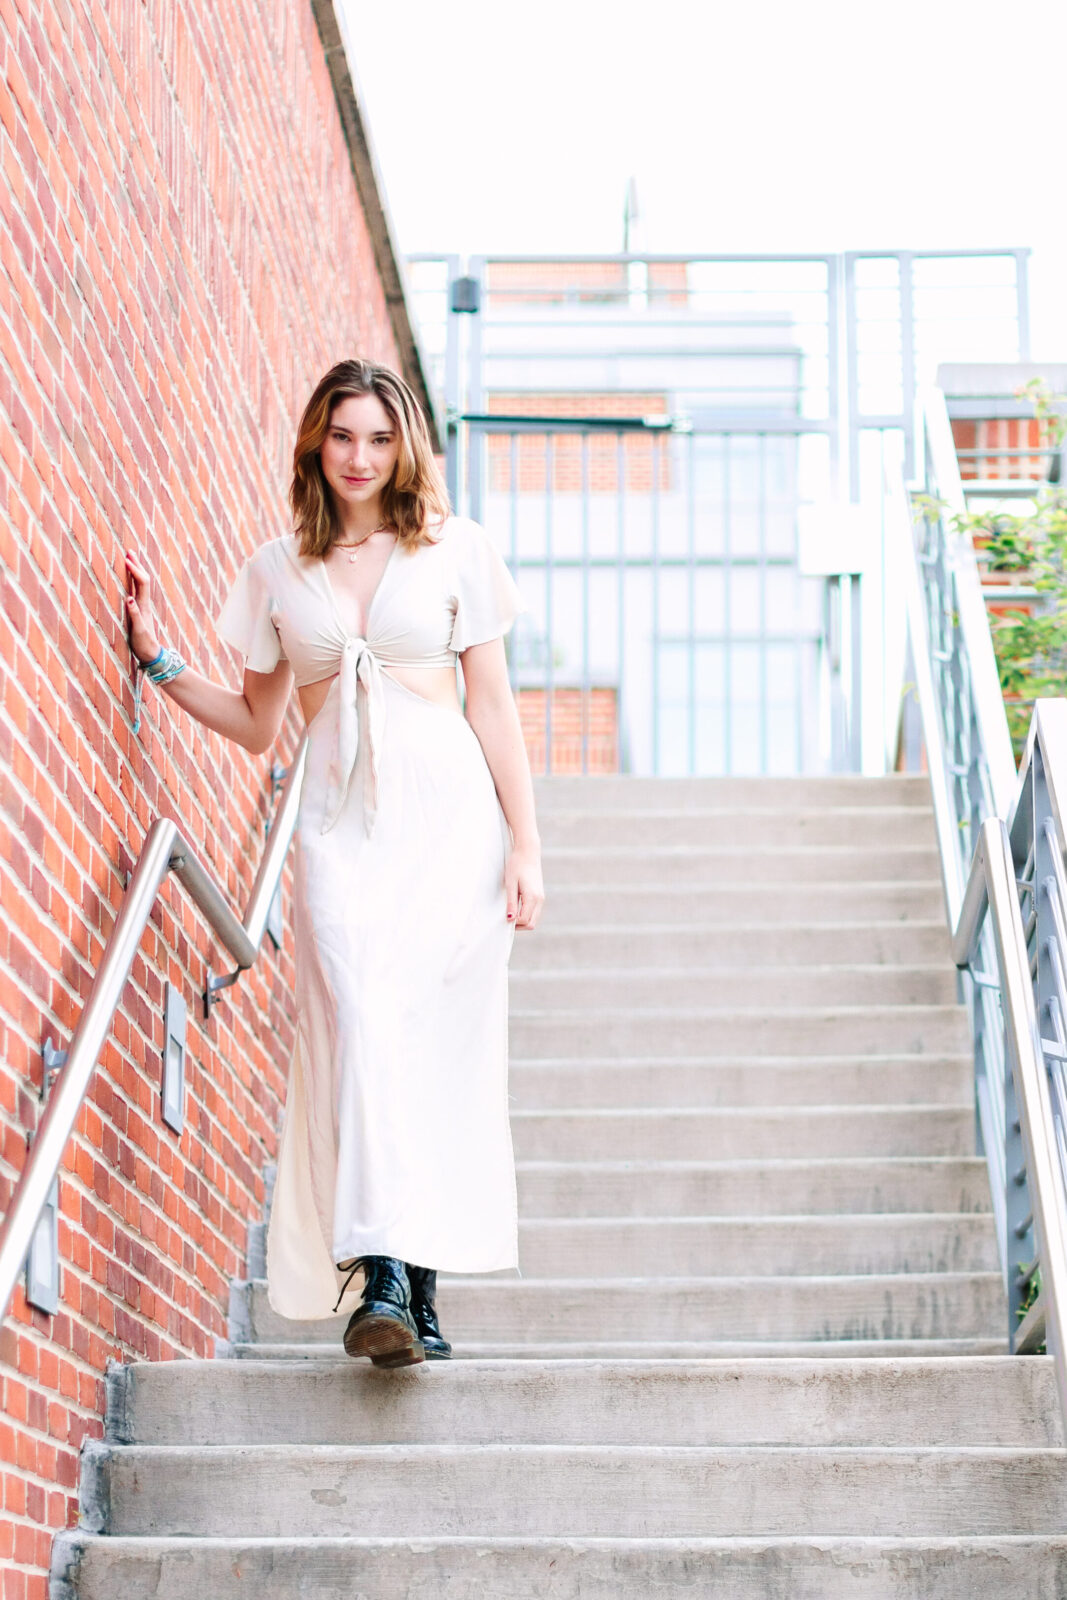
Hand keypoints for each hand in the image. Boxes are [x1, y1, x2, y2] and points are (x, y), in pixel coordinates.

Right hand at [123, 549, 161, 663]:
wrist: (151, 655)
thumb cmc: (144, 644)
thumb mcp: (138, 631)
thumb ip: (134, 615)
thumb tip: (129, 598)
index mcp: (143, 605)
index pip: (141, 582)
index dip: (135, 570)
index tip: (126, 559)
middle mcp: (144, 603)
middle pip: (142, 579)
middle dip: (136, 564)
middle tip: (129, 551)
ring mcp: (141, 606)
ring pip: (139, 584)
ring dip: (135, 570)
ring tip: (129, 559)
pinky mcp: (138, 611)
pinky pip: (135, 591)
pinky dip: (132, 581)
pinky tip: (128, 580)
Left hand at [505, 846, 543, 929]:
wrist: (528, 852)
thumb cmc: (517, 865)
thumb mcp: (510, 883)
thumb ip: (511, 902)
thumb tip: (510, 918)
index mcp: (532, 897)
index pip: (524, 920)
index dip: (513, 923)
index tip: (503, 916)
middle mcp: (540, 900)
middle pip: (531, 924)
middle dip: (519, 925)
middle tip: (507, 916)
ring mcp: (541, 898)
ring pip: (534, 919)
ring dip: (523, 920)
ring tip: (510, 911)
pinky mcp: (540, 895)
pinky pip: (534, 912)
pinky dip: (526, 914)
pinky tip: (516, 907)